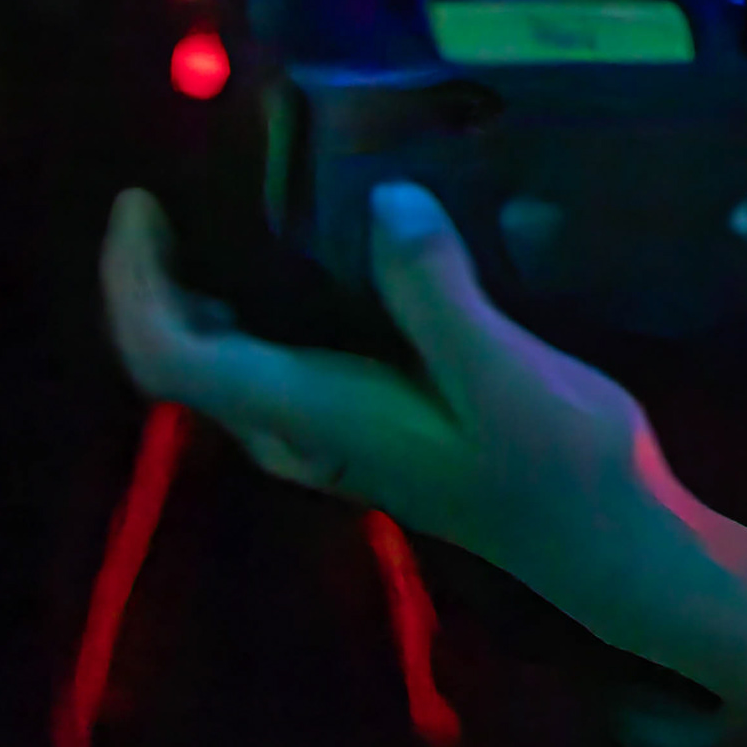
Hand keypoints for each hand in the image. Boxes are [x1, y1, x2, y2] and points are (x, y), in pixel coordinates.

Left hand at [99, 183, 682, 591]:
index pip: (171, 356)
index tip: (145, 202)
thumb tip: (385, 198)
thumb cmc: (562, 472)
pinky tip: (310, 271)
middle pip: (181, 362)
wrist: (612, 549)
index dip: (133, 281)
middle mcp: (304, 433)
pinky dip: (257, 316)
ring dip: (199, 298)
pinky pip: (275, 370)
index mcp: (314, 415)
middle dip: (154, 281)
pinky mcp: (370, 434)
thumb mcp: (506, 376)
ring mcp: (334, 441)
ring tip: (222, 216)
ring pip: (226, 370)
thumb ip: (437, 293)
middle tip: (173, 197)